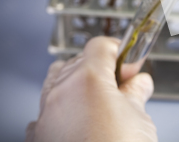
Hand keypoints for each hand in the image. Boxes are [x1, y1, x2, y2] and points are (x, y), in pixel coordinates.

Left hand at [26, 37, 156, 141]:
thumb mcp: (139, 118)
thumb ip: (136, 93)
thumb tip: (139, 83)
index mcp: (87, 79)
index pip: (101, 46)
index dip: (121, 51)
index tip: (132, 63)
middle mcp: (60, 92)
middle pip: (79, 60)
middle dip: (102, 67)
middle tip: (123, 83)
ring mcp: (45, 114)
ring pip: (57, 81)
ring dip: (78, 83)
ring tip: (101, 99)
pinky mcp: (39, 135)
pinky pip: (47, 109)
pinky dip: (63, 108)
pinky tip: (81, 120)